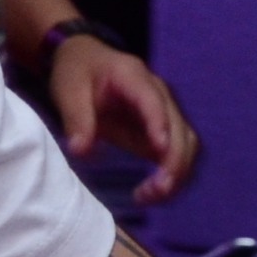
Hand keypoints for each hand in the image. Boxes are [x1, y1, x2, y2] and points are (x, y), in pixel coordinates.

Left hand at [45, 33, 201, 203]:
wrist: (87, 59)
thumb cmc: (78, 72)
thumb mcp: (68, 90)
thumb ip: (76, 118)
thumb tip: (81, 151)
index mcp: (135, 77)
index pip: (154, 102)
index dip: (160, 125)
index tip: (159, 151)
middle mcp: (160, 94)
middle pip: (180, 129)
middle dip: (174, 162)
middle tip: (153, 192)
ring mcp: (166, 111)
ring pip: (187, 144)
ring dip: (177, 173)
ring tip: (150, 196)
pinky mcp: (164, 129)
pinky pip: (179, 152)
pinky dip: (172, 175)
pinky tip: (152, 193)